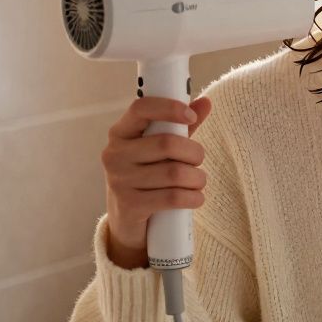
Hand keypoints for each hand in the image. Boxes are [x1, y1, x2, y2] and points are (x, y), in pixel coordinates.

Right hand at [101, 95, 212, 267]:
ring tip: (199, 181)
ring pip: (174, 173)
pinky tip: (196, 198)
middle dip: (194, 152)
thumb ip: (181, 126)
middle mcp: (115, 154)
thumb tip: (205, 103)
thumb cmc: (147, 174)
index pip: (141, 108)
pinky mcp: (129, 206)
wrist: (126, 218)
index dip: (169, 108)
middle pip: (167, 143)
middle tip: (199, 160)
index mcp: (120, 133)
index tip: (191, 116)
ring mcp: (119, 181)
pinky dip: (193, 197)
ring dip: (197, 178)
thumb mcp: (160, 149)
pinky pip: (172, 198)